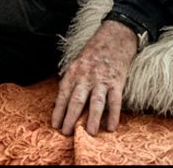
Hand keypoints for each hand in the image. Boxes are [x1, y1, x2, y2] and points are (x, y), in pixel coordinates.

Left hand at [51, 20, 136, 135]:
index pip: (63, 94)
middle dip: (70, 117)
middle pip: (76, 100)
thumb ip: (70, 82)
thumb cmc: (93, 55)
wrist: (114, 38)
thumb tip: (58, 104)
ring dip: (91, 118)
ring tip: (88, 133)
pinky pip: (115, 100)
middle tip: (66, 133)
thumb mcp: (76, 64)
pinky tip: (111, 127)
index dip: (58, 110)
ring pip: (95, 101)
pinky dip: (113, 114)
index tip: (54, 125)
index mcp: (74, 72)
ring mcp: (102, 79)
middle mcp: (86, 77)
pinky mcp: (117, 81)